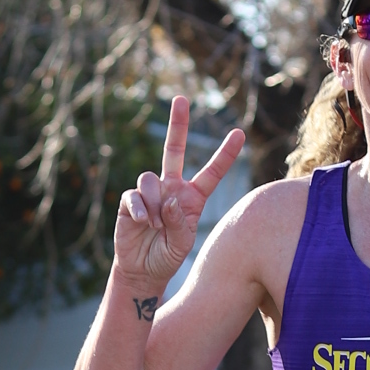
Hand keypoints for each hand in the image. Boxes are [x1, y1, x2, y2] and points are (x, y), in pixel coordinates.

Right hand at [113, 98, 247, 297]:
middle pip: (174, 149)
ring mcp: (150, 192)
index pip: (211, 173)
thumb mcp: (182, 244)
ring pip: (151, 178)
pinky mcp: (130, 200)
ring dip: (154, 203)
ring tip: (156, 226)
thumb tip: (170, 199)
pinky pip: (134, 195)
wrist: (142, 270)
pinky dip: (140, 209)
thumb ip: (181, 222)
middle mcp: (171, 188)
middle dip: (178, 124)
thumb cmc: (167, 256)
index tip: (239, 134)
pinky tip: (142, 223)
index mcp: (192, 197)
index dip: (224, 154)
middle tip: (182, 99)